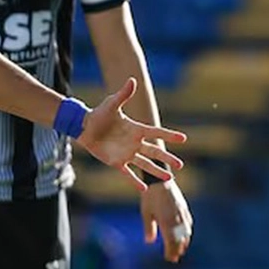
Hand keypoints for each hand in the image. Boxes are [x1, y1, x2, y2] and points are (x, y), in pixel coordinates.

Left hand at [77, 78, 185, 192]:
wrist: (84, 127)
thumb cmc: (99, 113)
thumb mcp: (112, 103)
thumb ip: (123, 95)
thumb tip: (132, 80)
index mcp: (136, 129)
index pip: (156, 132)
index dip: (169, 135)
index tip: (184, 139)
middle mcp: (134, 142)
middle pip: (154, 151)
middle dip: (167, 158)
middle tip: (181, 165)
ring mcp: (126, 153)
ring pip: (145, 164)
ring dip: (156, 171)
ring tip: (169, 179)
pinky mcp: (116, 162)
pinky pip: (127, 173)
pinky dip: (135, 181)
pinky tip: (144, 189)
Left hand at [141, 179, 192, 262]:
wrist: (160, 180)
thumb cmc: (150, 196)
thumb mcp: (146, 212)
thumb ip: (149, 227)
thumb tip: (149, 242)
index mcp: (167, 222)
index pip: (171, 242)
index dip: (170, 251)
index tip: (169, 259)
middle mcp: (177, 220)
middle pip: (179, 239)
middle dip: (177, 249)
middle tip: (174, 258)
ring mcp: (182, 214)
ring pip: (186, 232)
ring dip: (184, 242)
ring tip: (180, 250)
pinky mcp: (185, 208)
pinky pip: (188, 223)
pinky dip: (187, 232)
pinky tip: (185, 235)